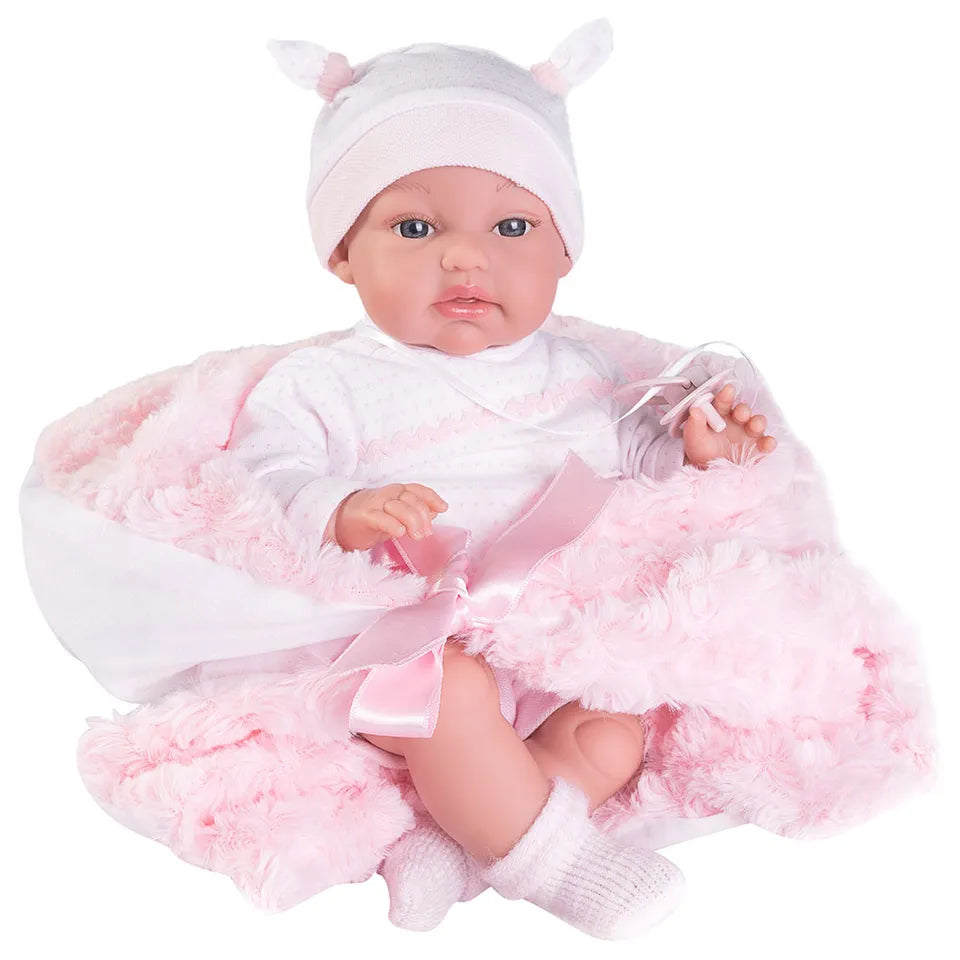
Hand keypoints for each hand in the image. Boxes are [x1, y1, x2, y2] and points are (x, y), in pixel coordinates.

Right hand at [332, 483, 447, 551]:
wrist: (339, 522)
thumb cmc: (371, 519)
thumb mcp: (396, 515)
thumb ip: (415, 512)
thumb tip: (435, 512)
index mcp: (396, 492)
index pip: (417, 489)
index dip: (432, 497)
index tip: (443, 507)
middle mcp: (387, 494)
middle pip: (411, 499)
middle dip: (423, 516)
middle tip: (425, 534)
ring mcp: (374, 504)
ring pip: (398, 506)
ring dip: (412, 521)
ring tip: (416, 536)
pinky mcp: (364, 516)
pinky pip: (381, 518)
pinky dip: (393, 524)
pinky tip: (400, 532)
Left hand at [682, 383, 777, 468]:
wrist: (709, 472)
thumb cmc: (701, 451)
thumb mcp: (694, 438)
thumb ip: (694, 424)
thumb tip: (695, 410)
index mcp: (720, 414)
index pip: (724, 401)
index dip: (726, 395)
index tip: (728, 390)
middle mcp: (737, 421)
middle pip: (743, 410)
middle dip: (743, 410)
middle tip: (740, 413)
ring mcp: (749, 434)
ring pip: (758, 423)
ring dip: (758, 422)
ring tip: (754, 425)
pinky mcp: (758, 448)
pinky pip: (767, 443)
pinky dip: (769, 442)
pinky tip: (766, 444)